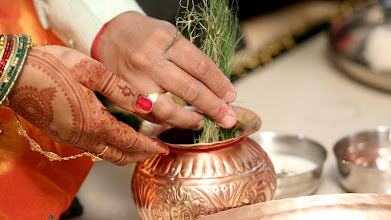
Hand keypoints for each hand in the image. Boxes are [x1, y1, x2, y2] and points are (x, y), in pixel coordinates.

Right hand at [9, 46, 168, 164]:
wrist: (14, 74)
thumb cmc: (51, 68)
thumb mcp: (92, 72)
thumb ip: (122, 91)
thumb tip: (147, 105)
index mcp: (95, 123)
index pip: (131, 142)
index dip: (150, 146)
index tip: (164, 148)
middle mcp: (84, 138)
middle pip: (120, 156)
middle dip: (141, 155)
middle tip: (156, 151)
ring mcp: (71, 139)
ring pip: (106, 155)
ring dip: (126, 153)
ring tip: (141, 145)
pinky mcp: (63, 135)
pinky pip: (93, 150)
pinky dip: (110, 148)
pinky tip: (115, 137)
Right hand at [97, 12, 236, 129]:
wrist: (109, 36)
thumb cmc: (146, 35)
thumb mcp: (171, 36)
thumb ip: (191, 60)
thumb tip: (218, 88)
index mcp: (165, 40)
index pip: (200, 66)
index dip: (219, 84)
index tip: (231, 96)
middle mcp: (149, 60)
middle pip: (189, 89)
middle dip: (213, 107)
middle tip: (228, 118)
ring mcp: (135, 80)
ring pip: (168, 109)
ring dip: (190, 120)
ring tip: (203, 122)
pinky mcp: (125, 96)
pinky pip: (151, 115)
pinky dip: (169, 122)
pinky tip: (181, 121)